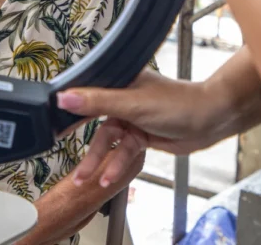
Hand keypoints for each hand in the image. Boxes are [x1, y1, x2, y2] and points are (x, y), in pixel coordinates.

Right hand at [56, 68, 227, 186]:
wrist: (211, 120)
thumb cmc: (177, 103)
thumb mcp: (132, 103)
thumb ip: (97, 102)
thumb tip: (64, 98)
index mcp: (118, 82)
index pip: (85, 95)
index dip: (67, 109)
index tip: (50, 123)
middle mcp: (122, 98)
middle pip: (93, 121)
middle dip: (79, 140)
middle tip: (58, 152)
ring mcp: (132, 118)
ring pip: (108, 142)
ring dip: (99, 161)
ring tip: (85, 179)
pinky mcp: (141, 136)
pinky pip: (123, 152)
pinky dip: (117, 165)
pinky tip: (109, 178)